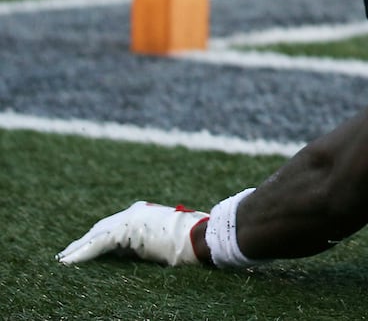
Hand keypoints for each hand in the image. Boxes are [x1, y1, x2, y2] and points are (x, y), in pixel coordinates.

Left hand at [57, 202, 206, 266]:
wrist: (198, 236)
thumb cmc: (191, 239)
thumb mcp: (164, 240)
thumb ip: (146, 242)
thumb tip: (134, 253)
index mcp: (143, 214)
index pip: (112, 227)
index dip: (96, 238)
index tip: (84, 247)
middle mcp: (133, 212)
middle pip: (100, 228)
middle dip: (83, 241)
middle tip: (67, 254)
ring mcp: (128, 218)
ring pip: (95, 235)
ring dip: (78, 248)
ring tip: (63, 259)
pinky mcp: (125, 229)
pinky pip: (97, 244)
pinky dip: (82, 253)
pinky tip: (69, 261)